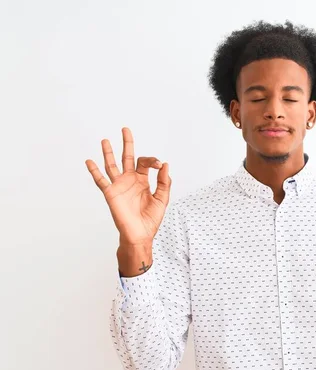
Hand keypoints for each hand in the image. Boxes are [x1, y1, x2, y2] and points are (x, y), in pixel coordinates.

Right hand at [85, 127, 171, 245]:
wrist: (140, 235)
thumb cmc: (150, 219)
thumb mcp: (162, 199)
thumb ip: (164, 182)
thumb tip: (165, 165)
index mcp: (143, 181)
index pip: (145, 163)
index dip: (152, 160)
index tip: (158, 164)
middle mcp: (130, 181)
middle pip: (127, 158)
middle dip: (127, 144)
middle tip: (125, 129)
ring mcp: (119, 186)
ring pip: (112, 166)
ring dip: (108, 153)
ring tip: (105, 140)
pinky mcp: (111, 194)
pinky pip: (101, 181)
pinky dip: (94, 171)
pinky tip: (89, 161)